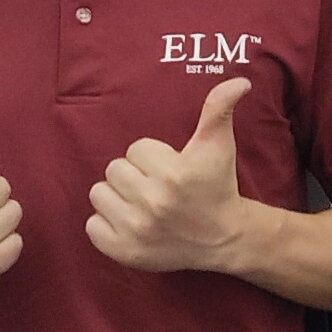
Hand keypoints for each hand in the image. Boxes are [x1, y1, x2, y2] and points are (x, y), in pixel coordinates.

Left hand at [88, 77, 258, 275]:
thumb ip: (220, 109)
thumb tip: (239, 80)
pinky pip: (92, 225)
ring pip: (99, 194)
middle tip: (156, 188)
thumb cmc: (217, 186)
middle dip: (134, 176)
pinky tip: (131, 223)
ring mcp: (137, 230)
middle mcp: (154, 203)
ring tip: (142, 204)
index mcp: (174, 174)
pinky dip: (106, 224)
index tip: (171, 171)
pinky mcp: (125, 251)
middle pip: (114, 170)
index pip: (135, 150)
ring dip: (117, 197)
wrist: (225, 238)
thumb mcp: (219, 145)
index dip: (152, 158)